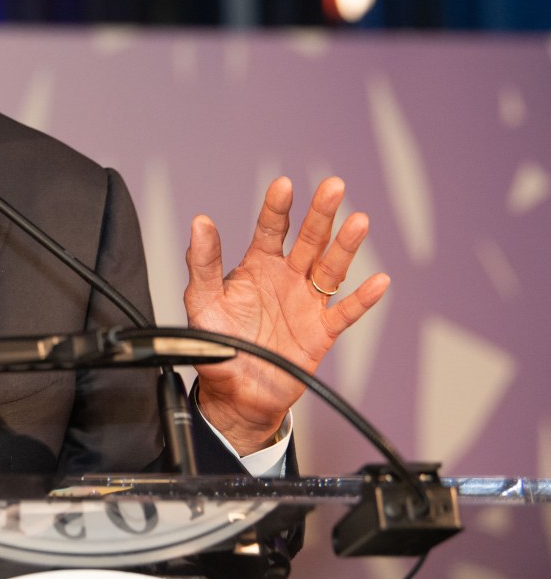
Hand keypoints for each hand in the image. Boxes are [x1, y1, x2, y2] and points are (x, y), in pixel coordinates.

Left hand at [184, 176, 388, 454]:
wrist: (234, 393)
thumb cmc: (216, 344)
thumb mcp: (201, 300)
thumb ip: (202, 262)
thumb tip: (200, 222)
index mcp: (257, 267)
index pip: (270, 229)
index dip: (277, 207)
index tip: (283, 184)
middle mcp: (286, 279)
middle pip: (308, 240)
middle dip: (321, 213)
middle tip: (333, 187)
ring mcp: (306, 303)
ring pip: (331, 268)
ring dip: (345, 246)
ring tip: (359, 221)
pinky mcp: (321, 332)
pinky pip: (346, 312)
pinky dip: (363, 299)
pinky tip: (379, 282)